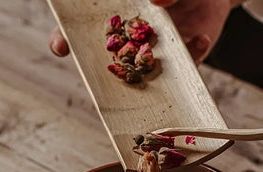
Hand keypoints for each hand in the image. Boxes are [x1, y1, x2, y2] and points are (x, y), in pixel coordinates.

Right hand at [48, 0, 236, 61]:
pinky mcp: (185, 61)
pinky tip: (201, 38)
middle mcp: (137, 42)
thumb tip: (154, 0)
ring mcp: (160, 55)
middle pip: (115, 58)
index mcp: (122, 22)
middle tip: (101, 73)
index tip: (61, 46)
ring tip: (158, 60)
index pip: (89, 32)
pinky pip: (188, 63)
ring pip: (148, 70)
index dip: (70, 38)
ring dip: (151, 70)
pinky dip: (196, 52)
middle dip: (105, 68)